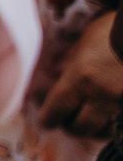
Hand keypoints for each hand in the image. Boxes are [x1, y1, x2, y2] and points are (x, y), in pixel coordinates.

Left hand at [44, 11, 122, 138]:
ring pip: (104, 130)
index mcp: (80, 76)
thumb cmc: (115, 29)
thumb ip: (72, 59)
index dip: (49, 119)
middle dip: (71, 128)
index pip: (58, 107)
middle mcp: (100, 93)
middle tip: (67, 124)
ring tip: (88, 125)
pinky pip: (120, 124)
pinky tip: (109, 122)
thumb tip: (56, 72)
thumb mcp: (86, 40)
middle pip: (81, 126)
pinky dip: (112, 127)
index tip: (46, 123)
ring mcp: (121, 102)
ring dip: (93, 131)